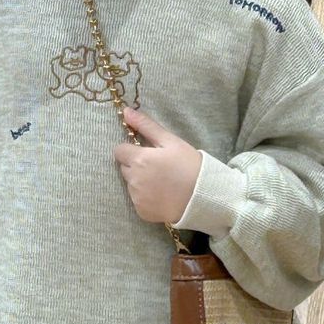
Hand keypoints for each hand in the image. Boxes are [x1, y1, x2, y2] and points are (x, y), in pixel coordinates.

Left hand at [114, 105, 202, 224]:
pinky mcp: (142, 212)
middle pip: (124, 168)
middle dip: (136, 166)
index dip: (131, 150)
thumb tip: (126, 112)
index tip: (147, 153)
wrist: (204, 196)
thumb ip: (146, 126)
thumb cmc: (189, 164)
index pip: (119, 151)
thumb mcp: (171, 141)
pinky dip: (146, 198)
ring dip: (140, 182)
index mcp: (139, 159)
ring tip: (162, 182)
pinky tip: (162, 195)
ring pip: (130, 185)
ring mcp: (137, 198)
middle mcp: (134, 180)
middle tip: (158, 167)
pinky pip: (138, 201)